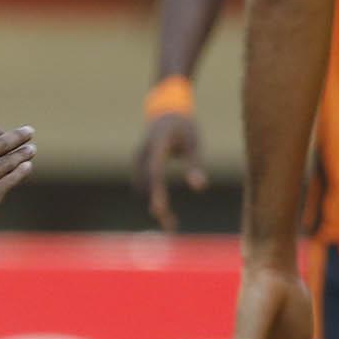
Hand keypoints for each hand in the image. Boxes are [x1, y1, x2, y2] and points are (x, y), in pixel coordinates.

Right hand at [135, 113, 206, 233]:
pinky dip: (153, 199)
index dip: (157, 191)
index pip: (155, 171)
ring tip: (171, 225)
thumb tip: (200, 188)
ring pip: (143, 187)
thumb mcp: (195, 144)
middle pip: (147, 184)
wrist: (166, 112)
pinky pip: (144, 185)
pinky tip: (166, 214)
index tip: (160, 210)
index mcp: (158, 143)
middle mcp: (143, 153)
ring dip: (154, 205)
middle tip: (171, 226)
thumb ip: (195, 164)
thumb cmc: (185, 128)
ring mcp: (138, 159)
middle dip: (156, 204)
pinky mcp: (139, 165)